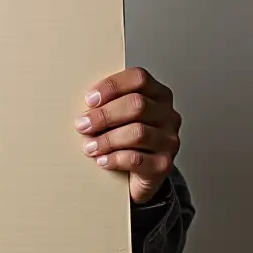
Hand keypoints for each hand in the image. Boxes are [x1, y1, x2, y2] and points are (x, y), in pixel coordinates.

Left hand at [75, 67, 180, 203]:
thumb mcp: (117, 115)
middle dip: (104, 115)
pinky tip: (102, 160)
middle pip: (137, 105)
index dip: (112, 86)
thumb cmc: (124, 137)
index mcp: (157, 94)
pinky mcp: (164, 164)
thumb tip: (83, 107)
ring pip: (138, 133)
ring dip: (107, 139)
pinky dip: (114, 159)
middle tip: (82, 124)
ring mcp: (169, 140)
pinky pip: (137, 159)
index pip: (139, 79)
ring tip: (89, 146)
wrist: (138, 173)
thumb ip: (106, 104)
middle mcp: (168, 115)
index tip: (89, 99)